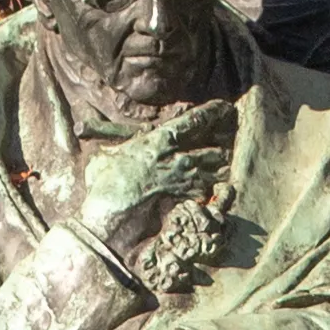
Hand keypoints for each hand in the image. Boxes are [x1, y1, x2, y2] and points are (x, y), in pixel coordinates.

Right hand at [75, 105, 232, 234]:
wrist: (112, 220)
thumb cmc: (105, 187)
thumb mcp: (106, 156)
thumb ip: (119, 145)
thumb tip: (116, 143)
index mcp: (162, 140)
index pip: (197, 119)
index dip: (214, 112)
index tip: (224, 109)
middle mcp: (181, 159)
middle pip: (215, 148)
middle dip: (220, 147)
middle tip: (222, 145)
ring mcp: (187, 183)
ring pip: (217, 172)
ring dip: (218, 170)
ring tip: (218, 169)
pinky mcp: (188, 205)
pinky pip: (209, 194)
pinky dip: (211, 193)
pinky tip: (208, 194)